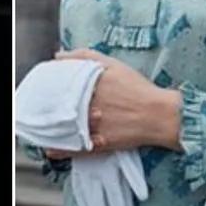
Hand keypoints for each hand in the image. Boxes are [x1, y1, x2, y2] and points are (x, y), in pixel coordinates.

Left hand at [55, 48, 181, 152]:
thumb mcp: (113, 64)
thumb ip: (84, 56)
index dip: (51, 88)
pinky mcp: (100, 144)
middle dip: (51, 107)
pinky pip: (75, 149)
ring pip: (65, 129)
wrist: (159, 114)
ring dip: (54, 128)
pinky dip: (61, 150)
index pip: (59, 87)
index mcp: (89, 86)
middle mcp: (88, 106)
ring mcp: (93, 127)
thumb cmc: (137, 87)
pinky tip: (52, 149)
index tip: (46, 88)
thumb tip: (58, 56)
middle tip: (46, 106)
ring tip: (47, 126)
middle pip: (60, 107)